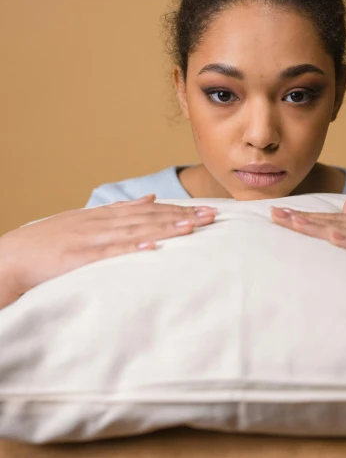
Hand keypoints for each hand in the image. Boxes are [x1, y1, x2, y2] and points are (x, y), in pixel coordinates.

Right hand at [0, 195, 215, 307]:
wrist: (11, 257)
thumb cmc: (48, 243)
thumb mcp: (85, 221)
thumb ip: (119, 211)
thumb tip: (150, 198)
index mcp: (104, 216)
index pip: (150, 210)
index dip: (180, 209)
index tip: (206, 211)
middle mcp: (101, 223)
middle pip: (149, 217)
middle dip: (182, 216)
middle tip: (213, 217)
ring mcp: (90, 239)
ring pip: (134, 231)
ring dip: (165, 228)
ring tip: (192, 227)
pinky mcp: (78, 258)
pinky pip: (109, 253)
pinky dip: (131, 249)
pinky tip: (152, 247)